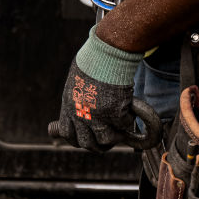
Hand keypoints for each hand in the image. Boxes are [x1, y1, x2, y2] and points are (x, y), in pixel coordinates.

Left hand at [48, 28, 160, 152]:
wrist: (107, 53)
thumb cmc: (94, 61)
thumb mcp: (77, 82)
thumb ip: (78, 99)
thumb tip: (82, 111)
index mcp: (69, 106)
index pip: (68, 134)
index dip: (78, 140)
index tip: (87, 140)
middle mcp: (81, 114)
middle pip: (87, 143)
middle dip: (98, 146)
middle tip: (108, 141)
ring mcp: (98, 116)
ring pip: (106, 140)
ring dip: (115, 136)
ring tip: (121, 129)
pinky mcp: (115, 113)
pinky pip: (124, 125)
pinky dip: (129, 120)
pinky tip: (129, 110)